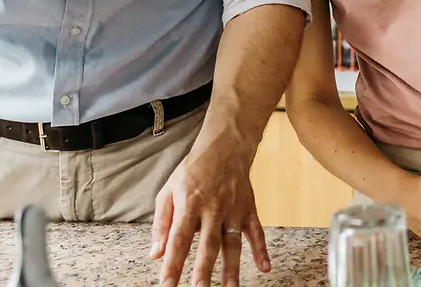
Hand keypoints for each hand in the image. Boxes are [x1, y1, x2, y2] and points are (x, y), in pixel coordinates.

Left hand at [151, 148, 268, 286]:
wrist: (225, 147)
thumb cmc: (193, 170)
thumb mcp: (168, 191)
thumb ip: (161, 223)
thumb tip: (156, 253)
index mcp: (189, 204)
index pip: (179, 239)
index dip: (172, 263)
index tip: (167, 284)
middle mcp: (213, 208)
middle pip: (208, 243)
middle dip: (204, 268)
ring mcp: (233, 210)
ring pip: (233, 242)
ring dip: (231, 267)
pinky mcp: (249, 209)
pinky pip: (256, 232)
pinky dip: (261, 250)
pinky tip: (264, 268)